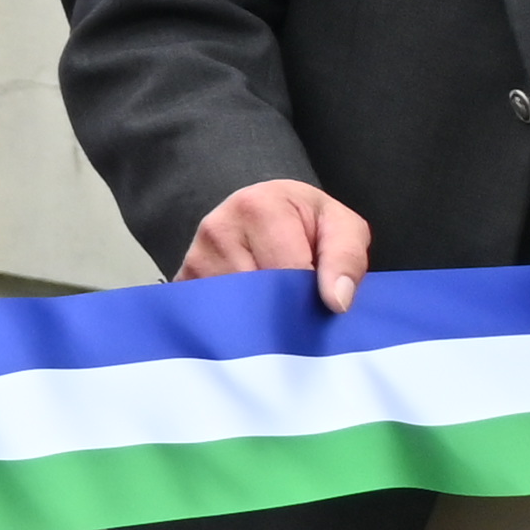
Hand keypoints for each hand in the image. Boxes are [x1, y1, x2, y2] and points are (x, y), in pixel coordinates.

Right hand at [178, 176, 368, 314]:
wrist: (264, 208)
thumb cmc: (305, 220)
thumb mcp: (342, 226)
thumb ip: (347, 259)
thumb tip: (336, 301)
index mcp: (258, 207)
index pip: (286, 273)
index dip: (309, 296)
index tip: (321, 303)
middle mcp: (217, 228)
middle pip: (256, 295)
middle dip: (282, 311)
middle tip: (301, 310)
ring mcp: (194, 257)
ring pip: (234, 310)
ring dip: (258, 319)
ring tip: (276, 305)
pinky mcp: (183, 281)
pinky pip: (211, 316)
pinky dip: (234, 323)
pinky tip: (252, 312)